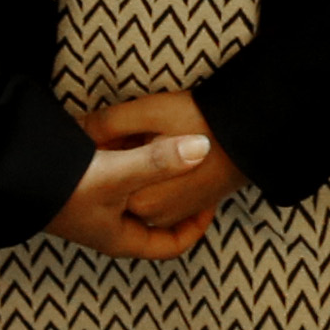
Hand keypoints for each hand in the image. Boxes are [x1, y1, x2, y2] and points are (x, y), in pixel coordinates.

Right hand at [42, 122, 225, 258]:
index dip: (195, 227)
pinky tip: (137, 132)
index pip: (169, 245)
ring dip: (153, 171)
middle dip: (176, 194)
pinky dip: (132, 156)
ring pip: (137, 192)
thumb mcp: (117, 174)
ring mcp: (94, 204)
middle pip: (155, 218)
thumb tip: (204, 148)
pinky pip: (119, 172)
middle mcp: (109, 224)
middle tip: (197, 168)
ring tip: (175, 145)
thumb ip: (159, 160)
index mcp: (120, 237)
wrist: (11, 171)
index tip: (210, 199)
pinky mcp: (82, 181)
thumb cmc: (64, 187)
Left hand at [85, 90, 243, 236]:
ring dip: (138, 163)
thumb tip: (76, 130)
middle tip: (136, 125)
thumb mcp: (148, 112)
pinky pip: (158, 192)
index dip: (100, 143)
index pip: (101, 171)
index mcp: (137, 200)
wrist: (254, 133)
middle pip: (119, 181)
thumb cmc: (202, 120)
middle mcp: (153, 217)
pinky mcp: (188, 209)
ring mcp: (172, 216)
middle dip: (120, 153)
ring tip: (155, 132)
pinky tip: (169, 144)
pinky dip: (156, 172)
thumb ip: (107, 124)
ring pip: (138, 186)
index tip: (112, 124)